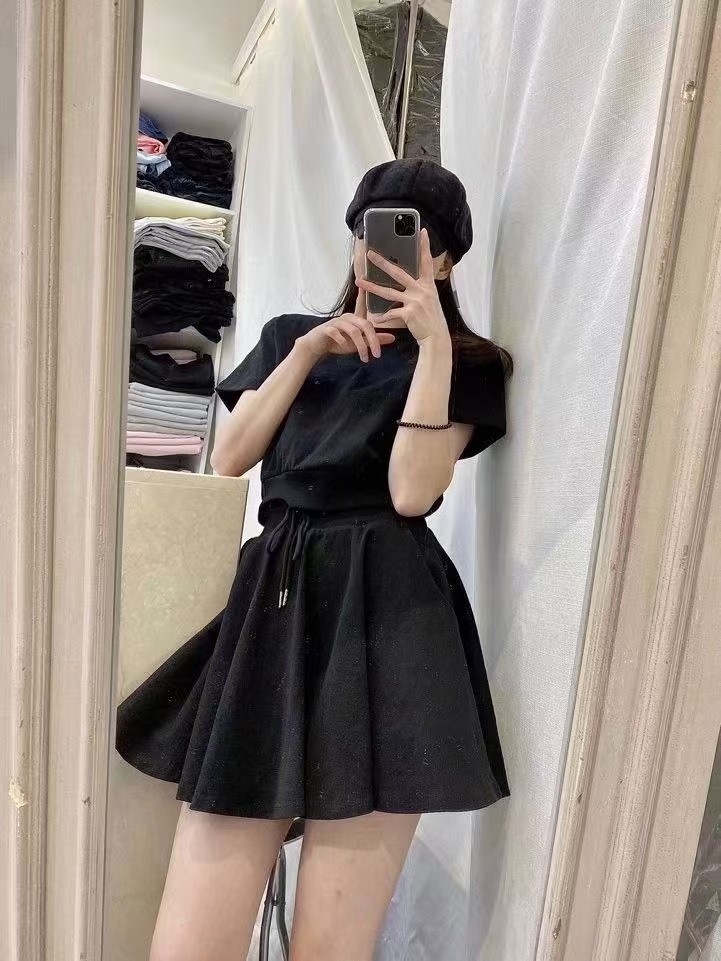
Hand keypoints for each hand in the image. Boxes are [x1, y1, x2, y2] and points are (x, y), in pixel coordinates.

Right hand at [296, 287, 395, 362]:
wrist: (317, 347)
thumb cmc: (339, 343)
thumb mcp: (359, 343)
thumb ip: (373, 340)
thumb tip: (393, 338)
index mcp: (355, 318)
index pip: (362, 305)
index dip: (365, 294)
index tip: (367, 278)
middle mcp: (347, 318)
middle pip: (365, 324)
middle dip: (373, 340)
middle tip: (377, 355)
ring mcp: (336, 322)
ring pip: (353, 331)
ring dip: (360, 346)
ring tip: (364, 358)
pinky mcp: (326, 329)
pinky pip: (336, 333)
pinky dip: (342, 341)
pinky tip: (345, 347)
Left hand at [355, 228, 449, 346]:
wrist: (436, 337)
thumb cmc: (431, 320)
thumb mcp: (429, 300)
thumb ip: (419, 290)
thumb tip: (404, 284)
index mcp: (427, 286)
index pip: (426, 262)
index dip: (424, 247)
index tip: (422, 232)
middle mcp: (422, 290)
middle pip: (398, 273)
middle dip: (382, 263)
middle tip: (370, 254)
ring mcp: (415, 301)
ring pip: (389, 292)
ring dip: (372, 287)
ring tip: (360, 282)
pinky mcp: (409, 313)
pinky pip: (391, 313)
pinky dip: (382, 317)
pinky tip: (376, 318)